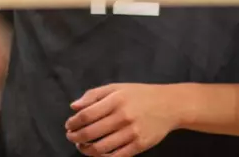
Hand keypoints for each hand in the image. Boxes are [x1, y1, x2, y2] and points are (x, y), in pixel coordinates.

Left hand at [64, 83, 183, 156]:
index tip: (69, 125)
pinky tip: (97, 153)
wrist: (169, 105)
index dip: (73, 122)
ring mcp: (131, 133)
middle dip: (76, 137)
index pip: (86, 115)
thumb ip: (94, 95)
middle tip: (71, 137)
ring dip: (86, 149)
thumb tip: (74, 107)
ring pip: (100, 148)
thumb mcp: (118, 87)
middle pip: (90, 133)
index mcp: (116, 99)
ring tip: (82, 146)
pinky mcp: (138, 146)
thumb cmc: (140, 94)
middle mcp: (123, 116)